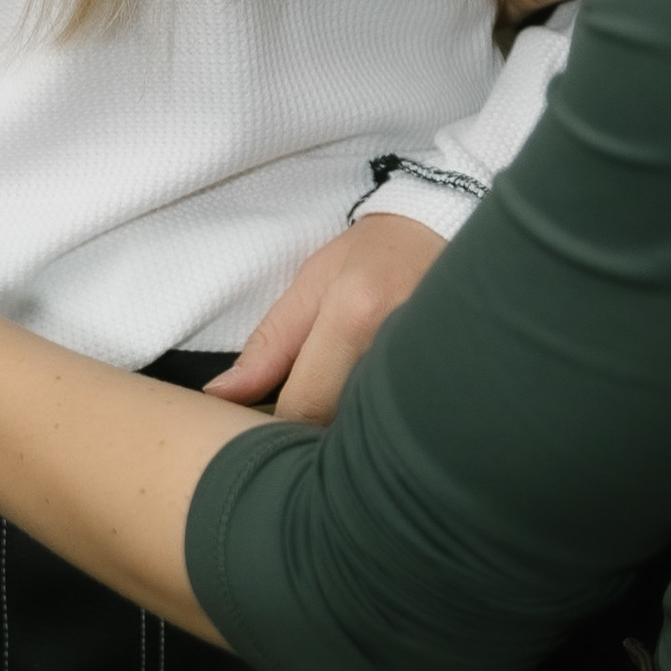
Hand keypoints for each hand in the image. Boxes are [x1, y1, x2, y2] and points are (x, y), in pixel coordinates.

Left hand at [204, 213, 444, 423]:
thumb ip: (269, 345)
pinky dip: (381, 426)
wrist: (446, 235)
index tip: (269, 418)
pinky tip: (378, 407)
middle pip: (336, 429)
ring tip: (343, 400)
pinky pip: (402, 427)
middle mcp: (395, 346)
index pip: (303, 407)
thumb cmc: (375, 255)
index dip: (278, 424)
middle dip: (313, 431)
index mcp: (354, 316)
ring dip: (346, 431)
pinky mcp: (450, 386)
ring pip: (368, 434)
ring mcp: (431, 368)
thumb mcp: (312, 283)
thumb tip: (220, 395)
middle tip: (308, 406)